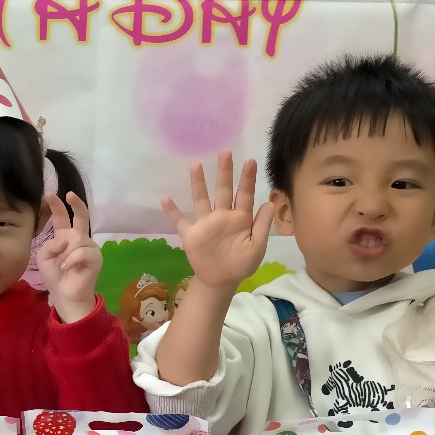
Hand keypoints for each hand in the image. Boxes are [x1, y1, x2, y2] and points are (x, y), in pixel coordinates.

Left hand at [37, 191, 99, 323]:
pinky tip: (67, 268)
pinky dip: (71, 260)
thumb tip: (65, 239)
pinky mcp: (96, 257)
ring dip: (64, 254)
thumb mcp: (44, 257)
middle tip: (69, 194)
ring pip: (76, 239)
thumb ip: (50, 244)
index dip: (56, 206)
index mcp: (65, 236)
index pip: (62, 217)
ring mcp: (89, 247)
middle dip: (76, 204)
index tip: (49, 194)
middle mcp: (79, 238)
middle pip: (81, 216)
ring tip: (63, 266)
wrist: (65, 294)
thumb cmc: (55, 276)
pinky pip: (81, 252)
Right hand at [161, 152, 272, 292]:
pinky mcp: (191, 235)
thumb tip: (269, 203)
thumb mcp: (257, 247)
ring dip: (198, 183)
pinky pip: (180, 221)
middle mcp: (223, 216)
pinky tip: (165, 198)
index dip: (248, 179)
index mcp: (241, 218)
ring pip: (201, 199)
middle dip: (225, 172)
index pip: (245, 194)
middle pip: (224, 190)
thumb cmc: (241, 264)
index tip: (250, 161)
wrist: (222, 281)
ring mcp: (206, 224)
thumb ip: (261, 226)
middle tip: (226, 152)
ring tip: (196, 165)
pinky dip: (172, 211)